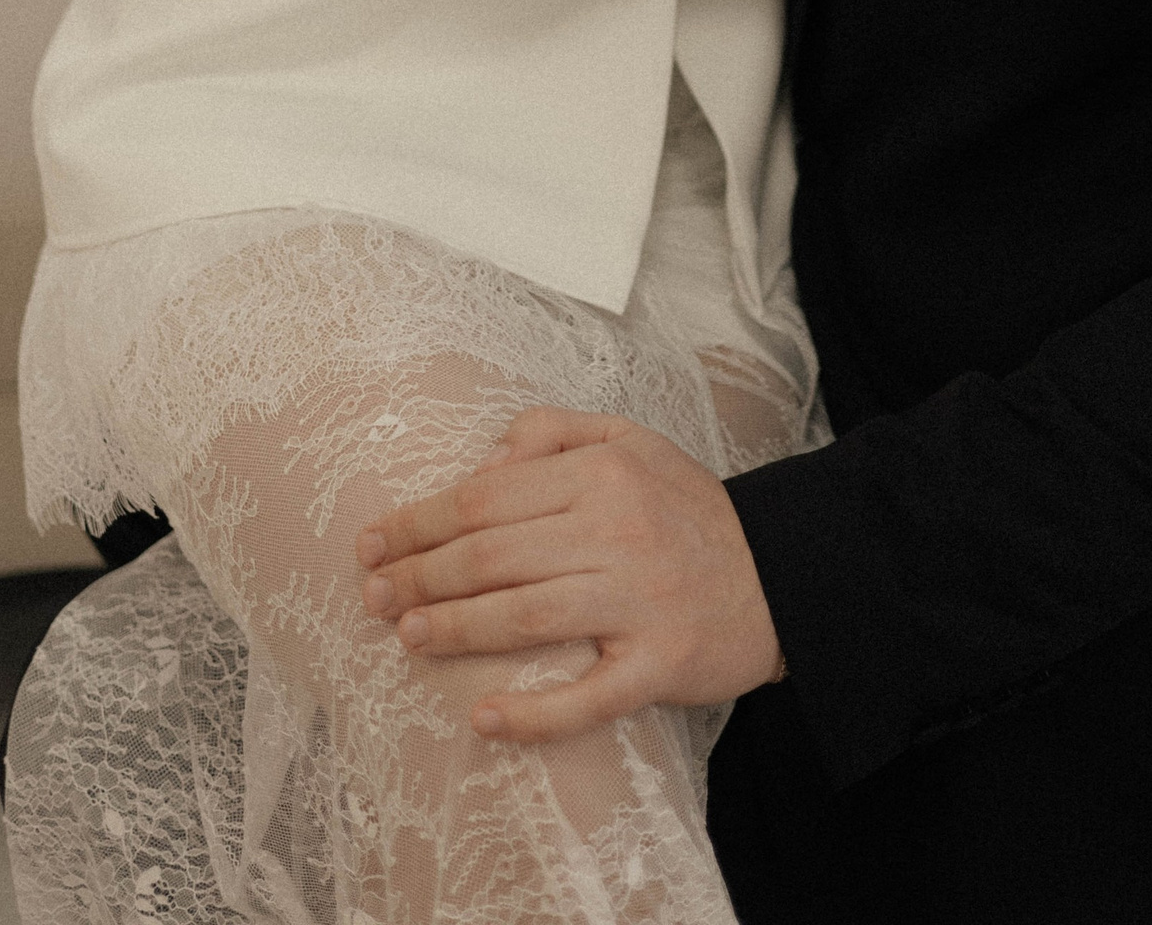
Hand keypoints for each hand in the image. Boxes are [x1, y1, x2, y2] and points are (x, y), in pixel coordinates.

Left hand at [353, 411, 781, 742]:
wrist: (781, 573)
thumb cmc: (688, 508)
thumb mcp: (629, 441)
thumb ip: (552, 432)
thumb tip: (480, 462)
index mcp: (599, 475)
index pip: (484, 497)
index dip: (419, 521)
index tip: (373, 542)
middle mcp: (613, 532)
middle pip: (491, 557)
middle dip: (418, 577)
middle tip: (371, 596)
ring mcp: (636, 602)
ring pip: (523, 618)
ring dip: (454, 630)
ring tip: (406, 637)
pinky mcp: (658, 664)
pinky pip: (587, 696)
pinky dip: (534, 713)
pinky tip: (487, 719)